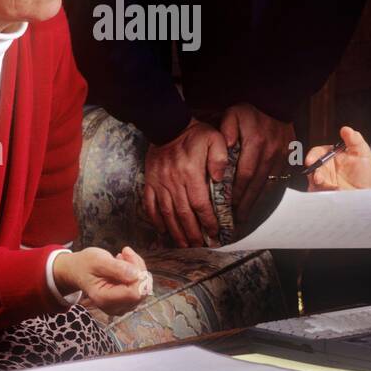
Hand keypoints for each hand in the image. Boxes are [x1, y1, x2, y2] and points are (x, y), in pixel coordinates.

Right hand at [53, 246, 151, 316]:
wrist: (78, 270)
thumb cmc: (85, 264)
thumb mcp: (97, 260)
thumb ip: (116, 268)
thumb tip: (136, 275)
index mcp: (104, 298)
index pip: (134, 293)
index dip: (137, 274)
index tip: (126, 254)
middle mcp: (114, 307)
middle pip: (140, 291)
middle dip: (137, 269)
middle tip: (124, 252)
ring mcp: (121, 307)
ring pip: (143, 289)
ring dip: (137, 269)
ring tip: (122, 257)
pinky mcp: (126, 303)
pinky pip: (140, 288)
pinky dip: (136, 274)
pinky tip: (125, 264)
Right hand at [144, 119, 228, 247]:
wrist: (167, 125)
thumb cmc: (194, 134)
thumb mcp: (215, 139)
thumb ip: (220, 158)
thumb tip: (219, 179)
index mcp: (191, 173)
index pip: (200, 203)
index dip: (207, 221)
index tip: (214, 232)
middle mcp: (174, 181)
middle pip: (184, 213)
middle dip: (192, 232)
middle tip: (200, 245)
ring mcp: (159, 183)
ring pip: (167, 213)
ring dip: (175, 231)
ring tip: (184, 244)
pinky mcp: (150, 182)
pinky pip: (150, 205)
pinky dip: (156, 219)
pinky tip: (162, 230)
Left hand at [219, 103, 295, 221]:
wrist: (276, 103)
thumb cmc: (250, 111)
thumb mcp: (233, 114)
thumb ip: (226, 130)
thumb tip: (224, 147)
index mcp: (256, 143)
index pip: (245, 174)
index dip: (237, 192)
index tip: (228, 205)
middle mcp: (271, 153)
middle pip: (257, 184)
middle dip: (246, 204)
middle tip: (236, 220)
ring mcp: (282, 157)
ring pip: (269, 185)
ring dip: (257, 203)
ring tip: (246, 217)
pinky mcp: (288, 159)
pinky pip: (278, 181)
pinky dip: (268, 194)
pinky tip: (259, 203)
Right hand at [305, 126, 370, 190]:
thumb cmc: (366, 169)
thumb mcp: (363, 153)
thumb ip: (354, 140)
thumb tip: (346, 129)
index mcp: (330, 156)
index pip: (317, 153)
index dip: (312, 156)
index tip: (310, 160)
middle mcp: (325, 169)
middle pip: (313, 169)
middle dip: (314, 174)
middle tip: (319, 178)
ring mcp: (326, 182)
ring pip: (314, 183)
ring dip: (320, 186)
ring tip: (332, 188)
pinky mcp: (328, 194)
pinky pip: (321, 195)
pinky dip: (325, 195)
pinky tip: (336, 193)